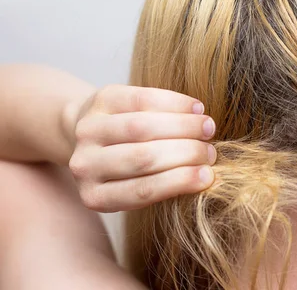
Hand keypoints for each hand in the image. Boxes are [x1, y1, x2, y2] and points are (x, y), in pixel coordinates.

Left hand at [65, 85, 215, 211]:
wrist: (94, 133)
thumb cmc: (129, 168)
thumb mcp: (139, 186)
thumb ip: (164, 184)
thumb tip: (207, 174)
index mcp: (96, 196)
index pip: (141, 191)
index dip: (179, 181)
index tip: (209, 175)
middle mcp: (84, 165)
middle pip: (142, 157)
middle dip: (186, 153)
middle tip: (212, 152)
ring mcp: (88, 130)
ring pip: (142, 127)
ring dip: (184, 126)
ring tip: (209, 128)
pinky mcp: (100, 99)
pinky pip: (141, 99)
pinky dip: (174, 102)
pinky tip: (196, 108)